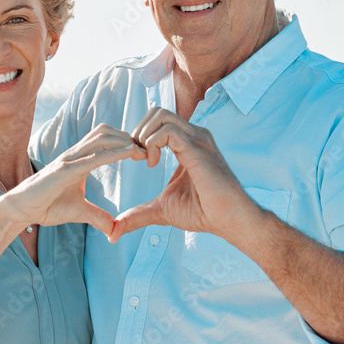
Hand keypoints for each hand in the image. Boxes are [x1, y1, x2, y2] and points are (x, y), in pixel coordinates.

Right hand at [2, 124, 145, 236]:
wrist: (22, 209)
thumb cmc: (46, 206)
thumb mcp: (79, 211)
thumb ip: (97, 217)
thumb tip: (113, 229)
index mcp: (78, 159)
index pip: (105, 140)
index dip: (124, 141)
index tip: (142, 152)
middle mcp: (75, 154)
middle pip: (106, 132)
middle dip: (128, 137)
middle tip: (147, 149)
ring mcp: (69, 159)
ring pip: (101, 138)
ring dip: (124, 141)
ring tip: (141, 151)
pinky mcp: (65, 170)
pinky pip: (93, 157)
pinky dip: (113, 153)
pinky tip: (129, 154)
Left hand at [108, 107, 253, 241]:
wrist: (228, 220)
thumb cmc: (202, 212)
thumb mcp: (162, 210)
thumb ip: (138, 214)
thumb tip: (114, 231)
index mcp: (186, 143)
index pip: (157, 121)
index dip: (140, 137)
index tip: (138, 160)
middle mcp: (193, 136)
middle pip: (156, 112)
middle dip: (138, 132)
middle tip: (138, 158)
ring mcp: (197, 139)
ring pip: (160, 116)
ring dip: (144, 136)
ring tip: (145, 160)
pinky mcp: (198, 149)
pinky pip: (168, 131)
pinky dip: (152, 144)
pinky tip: (152, 163)